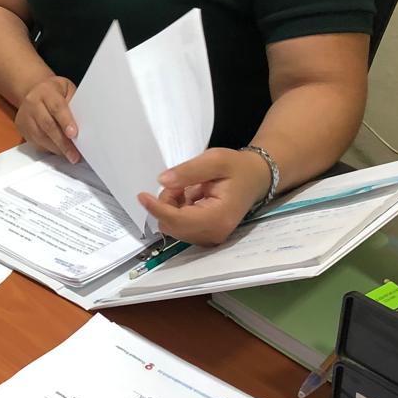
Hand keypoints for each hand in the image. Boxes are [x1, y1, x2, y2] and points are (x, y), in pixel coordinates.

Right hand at [15, 76, 79, 162]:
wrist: (33, 91)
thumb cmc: (55, 92)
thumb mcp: (67, 90)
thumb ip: (74, 104)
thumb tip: (85, 124)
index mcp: (45, 91)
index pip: (56, 107)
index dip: (65, 121)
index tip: (74, 134)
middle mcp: (32, 103)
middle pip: (47, 125)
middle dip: (62, 141)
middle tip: (74, 154)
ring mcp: (25, 117)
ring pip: (41, 137)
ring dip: (57, 148)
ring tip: (70, 156)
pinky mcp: (23, 129)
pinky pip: (36, 142)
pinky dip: (50, 149)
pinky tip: (60, 151)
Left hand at [137, 147, 271, 246]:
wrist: (256, 178)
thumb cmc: (237, 168)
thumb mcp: (215, 160)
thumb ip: (188, 171)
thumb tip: (162, 181)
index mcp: (218, 217)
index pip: (178, 220)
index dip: (157, 208)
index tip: (141, 195)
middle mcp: (214, 234)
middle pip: (172, 226)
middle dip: (167, 203)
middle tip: (181, 182)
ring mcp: (210, 238)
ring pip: (173, 227)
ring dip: (172, 206)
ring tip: (189, 188)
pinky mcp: (205, 236)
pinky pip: (180, 227)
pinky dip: (178, 211)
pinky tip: (191, 196)